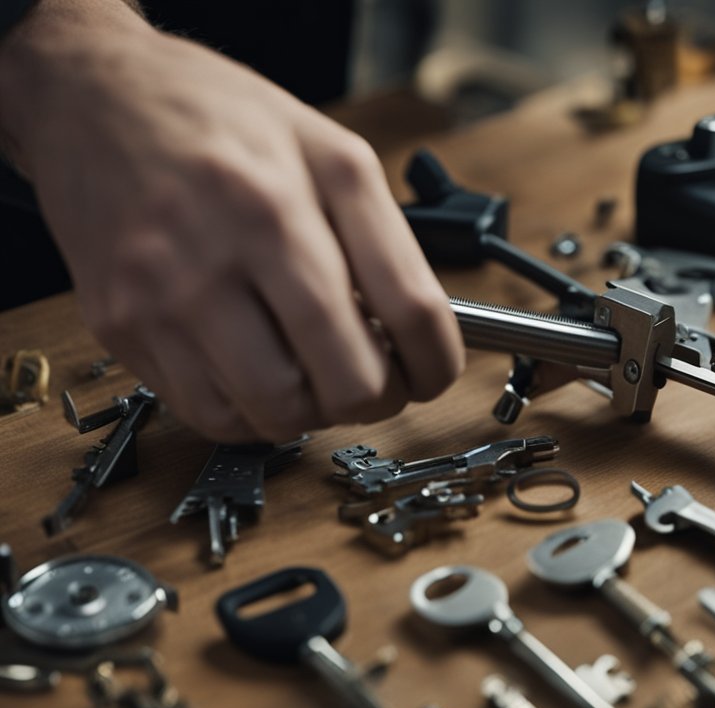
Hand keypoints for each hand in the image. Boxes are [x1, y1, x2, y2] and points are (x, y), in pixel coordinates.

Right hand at [0, 0, 464, 441]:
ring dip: (317, 410)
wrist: (91, 99)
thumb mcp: (329, 149)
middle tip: (380, 376)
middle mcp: (219, 252)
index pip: (403, 312)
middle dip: (381, 393)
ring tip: (318, 371)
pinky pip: (209, 414)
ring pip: (276, 414)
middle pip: (344, 381)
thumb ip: (384, 238)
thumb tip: (424, 330)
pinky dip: (255, 413)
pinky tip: (264, 372)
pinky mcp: (121, 328)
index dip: (437, 361)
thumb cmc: (217, 119)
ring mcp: (161, 299)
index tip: (435, 369)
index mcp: (284, 202)